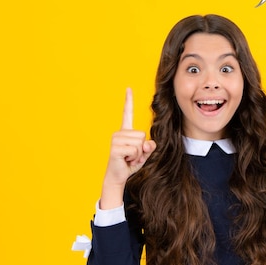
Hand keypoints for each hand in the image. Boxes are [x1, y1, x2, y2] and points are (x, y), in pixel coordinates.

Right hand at [100, 88, 155, 208]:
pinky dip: (135, 158)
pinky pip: (135, 150)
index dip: (128, 101)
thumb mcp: (144, 154)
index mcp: (126, 131)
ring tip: (128, 158)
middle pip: (142, 135)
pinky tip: (126, 161)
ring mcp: (116, 139)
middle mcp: (119, 133)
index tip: (128, 88)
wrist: (118, 176)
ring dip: (138, 155)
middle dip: (142, 149)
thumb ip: (149, 147)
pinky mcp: (116, 148)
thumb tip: (148, 144)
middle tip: (132, 156)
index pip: (127, 113)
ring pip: (140, 143)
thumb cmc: (130, 164)